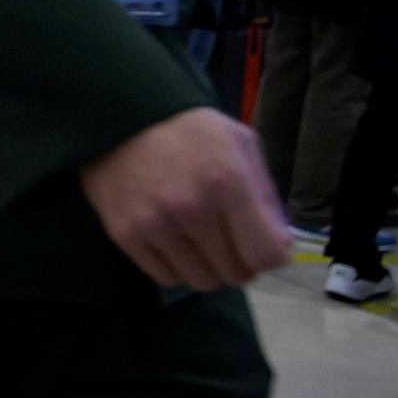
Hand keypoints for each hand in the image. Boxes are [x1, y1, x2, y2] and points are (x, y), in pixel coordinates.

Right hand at [80, 107, 289, 291]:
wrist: (117, 115)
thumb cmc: (189, 130)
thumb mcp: (240, 144)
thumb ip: (266, 196)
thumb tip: (279, 247)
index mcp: (227, 182)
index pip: (266, 255)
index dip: (269, 255)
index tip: (258, 242)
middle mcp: (191, 208)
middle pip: (236, 274)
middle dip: (239, 261)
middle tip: (226, 239)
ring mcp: (154, 224)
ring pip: (202, 281)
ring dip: (207, 266)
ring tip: (198, 240)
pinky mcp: (124, 234)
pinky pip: (166, 278)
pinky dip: (175, 266)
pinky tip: (172, 240)